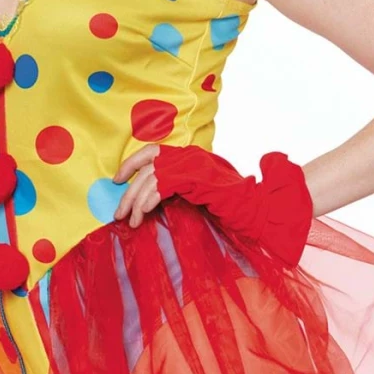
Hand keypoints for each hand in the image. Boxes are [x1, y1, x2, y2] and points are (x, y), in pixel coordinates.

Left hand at [125, 141, 314, 264]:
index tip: (117, 180)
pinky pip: (161, 187)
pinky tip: (142, 216)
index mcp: (189, 156)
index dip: (131, 163)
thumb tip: (151, 196)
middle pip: (147, 168)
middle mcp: (189, 156)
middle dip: (129, 192)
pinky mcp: (195, 178)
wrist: (256, 210)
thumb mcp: (197, 193)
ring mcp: (193, 165)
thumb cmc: (230, 207)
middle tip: (118, 212)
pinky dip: (148, 201)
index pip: (152, 151)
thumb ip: (177, 188)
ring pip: (151, 179)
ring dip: (135, 201)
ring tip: (129, 221)